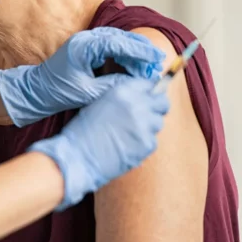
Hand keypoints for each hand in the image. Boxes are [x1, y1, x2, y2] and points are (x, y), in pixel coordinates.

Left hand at [0, 27, 163, 126]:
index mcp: (84, 47)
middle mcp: (85, 39)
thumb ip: (112, 85)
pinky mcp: (86, 49)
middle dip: (140, 50)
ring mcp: (85, 42)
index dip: (140, 50)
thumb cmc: (56, 92)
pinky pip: (110, 47)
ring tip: (150, 65)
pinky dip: (124, 55)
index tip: (156, 58)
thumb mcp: (88, 93)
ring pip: (117, 42)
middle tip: (158, 62)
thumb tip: (136, 83)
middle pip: (120, 38)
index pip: (118, 43)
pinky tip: (134, 66)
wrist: (35, 91)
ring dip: (134, 52)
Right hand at [29, 78, 169, 208]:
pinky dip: (143, 144)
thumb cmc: (83, 131)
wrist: (78, 156)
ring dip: (149, 127)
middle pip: (162, 102)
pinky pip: (153, 141)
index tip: (147, 99)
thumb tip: (141, 98)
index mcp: (123, 91)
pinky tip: (128, 147)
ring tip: (130, 135)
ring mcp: (144, 125)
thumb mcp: (100, 102)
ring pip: (158, 123)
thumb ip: (122, 97)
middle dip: (156, 108)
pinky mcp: (147, 144)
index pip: (149, 84)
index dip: (149, 93)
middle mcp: (137, 105)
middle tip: (146, 116)